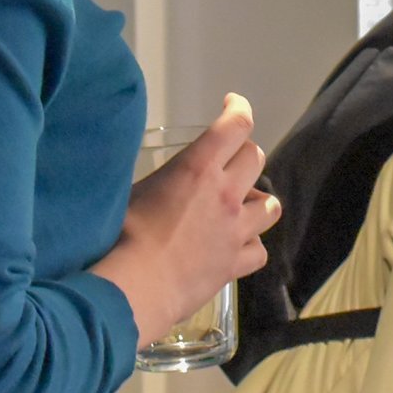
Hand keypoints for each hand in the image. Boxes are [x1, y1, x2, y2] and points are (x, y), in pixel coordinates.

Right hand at [95, 94, 278, 343]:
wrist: (133, 288)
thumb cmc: (121, 237)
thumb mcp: (135, 191)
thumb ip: (158, 180)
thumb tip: (156, 178)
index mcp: (198, 169)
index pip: (235, 125)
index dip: (238, 108)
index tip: (232, 104)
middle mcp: (225, 195)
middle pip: (255, 158)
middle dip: (243, 153)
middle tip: (226, 162)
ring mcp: (235, 231)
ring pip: (271, 205)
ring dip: (258, 199)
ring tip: (240, 206)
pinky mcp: (235, 265)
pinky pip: (259, 250)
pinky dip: (251, 244)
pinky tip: (236, 246)